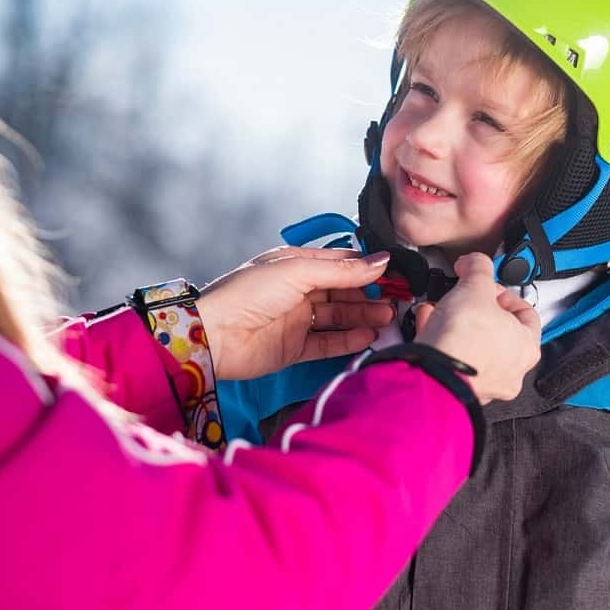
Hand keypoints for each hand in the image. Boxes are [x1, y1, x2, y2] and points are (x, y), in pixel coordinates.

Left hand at [197, 247, 395, 380]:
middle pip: (342, 291)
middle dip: (369, 295)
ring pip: (338, 317)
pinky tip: (367, 337)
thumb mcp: (297, 272)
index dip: (367, 268)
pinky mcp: (293, 348)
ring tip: (388, 319)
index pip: (340, 263)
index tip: (395, 274)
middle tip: (397, 301)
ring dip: (363, 317)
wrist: (212, 335)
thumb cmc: (246, 294)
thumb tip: (380, 261)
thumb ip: (341, 270)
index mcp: (295, 264)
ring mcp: (296, 320)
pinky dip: (348, 341)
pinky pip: (327, 343)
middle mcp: (296, 290)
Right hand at [412, 253, 540, 403]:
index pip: (526, 312)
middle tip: (463, 297)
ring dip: (456, 324)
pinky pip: (455, 359)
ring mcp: (486, 383)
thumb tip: (475, 261)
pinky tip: (430, 326)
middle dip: (476, 308)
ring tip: (441, 309)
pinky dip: (443, 341)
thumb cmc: (463, 338)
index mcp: (527, 346)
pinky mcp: (459, 387)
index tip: (486, 286)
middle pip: (497, 329)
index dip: (504, 292)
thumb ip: (478, 267)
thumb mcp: (475, 285)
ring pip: (474, 345)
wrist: (432, 374)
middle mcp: (512, 370)